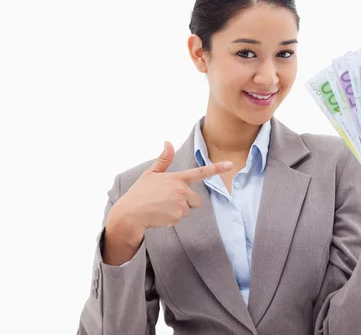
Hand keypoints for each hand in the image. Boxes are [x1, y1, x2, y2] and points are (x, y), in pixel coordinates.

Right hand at [107, 141, 232, 237]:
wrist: (130, 213)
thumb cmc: (139, 193)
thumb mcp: (150, 174)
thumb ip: (163, 160)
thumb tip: (168, 142)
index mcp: (176, 178)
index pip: (200, 172)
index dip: (217, 168)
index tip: (230, 165)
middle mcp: (181, 190)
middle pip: (197, 200)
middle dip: (187, 202)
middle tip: (168, 201)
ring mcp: (180, 203)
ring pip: (189, 209)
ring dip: (179, 210)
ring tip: (162, 207)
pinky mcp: (177, 216)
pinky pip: (181, 218)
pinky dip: (172, 218)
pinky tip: (161, 214)